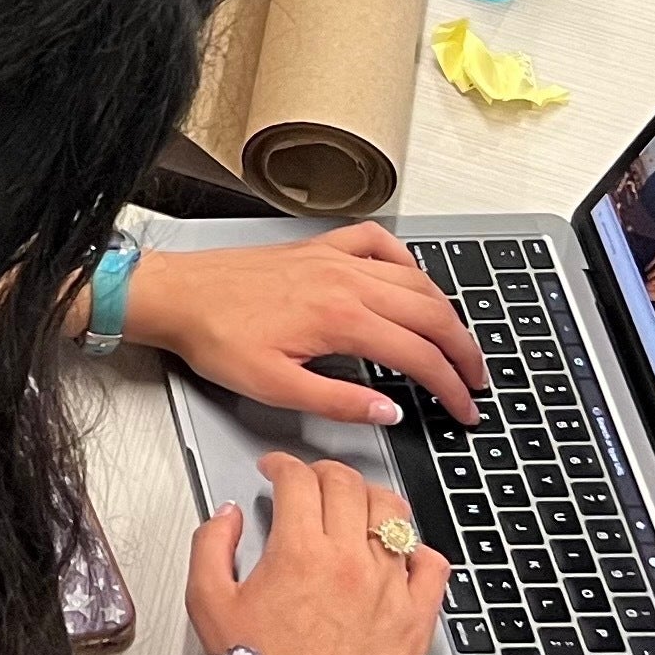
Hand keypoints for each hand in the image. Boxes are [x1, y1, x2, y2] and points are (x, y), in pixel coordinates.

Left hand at [124, 226, 487, 427]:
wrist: (178, 295)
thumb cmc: (216, 337)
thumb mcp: (275, 387)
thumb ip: (339, 401)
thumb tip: (390, 411)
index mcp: (340, 318)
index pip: (418, 356)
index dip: (450, 387)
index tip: (465, 409)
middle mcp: (346, 281)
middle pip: (431, 313)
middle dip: (463, 350)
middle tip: (476, 380)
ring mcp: (335, 258)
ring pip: (414, 279)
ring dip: (445, 310)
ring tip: (457, 340)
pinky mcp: (319, 248)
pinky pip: (378, 243)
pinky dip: (405, 260)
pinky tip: (411, 279)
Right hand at [188, 452, 451, 654]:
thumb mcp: (206, 603)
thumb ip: (210, 544)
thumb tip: (228, 516)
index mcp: (300, 552)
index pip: (298, 479)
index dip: (280, 465)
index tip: (273, 472)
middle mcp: (351, 564)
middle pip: (348, 485)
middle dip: (323, 472)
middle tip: (309, 482)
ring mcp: (391, 591)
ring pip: (394, 515)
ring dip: (370, 499)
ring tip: (354, 507)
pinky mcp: (416, 622)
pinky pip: (432, 566)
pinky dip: (417, 550)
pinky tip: (397, 554)